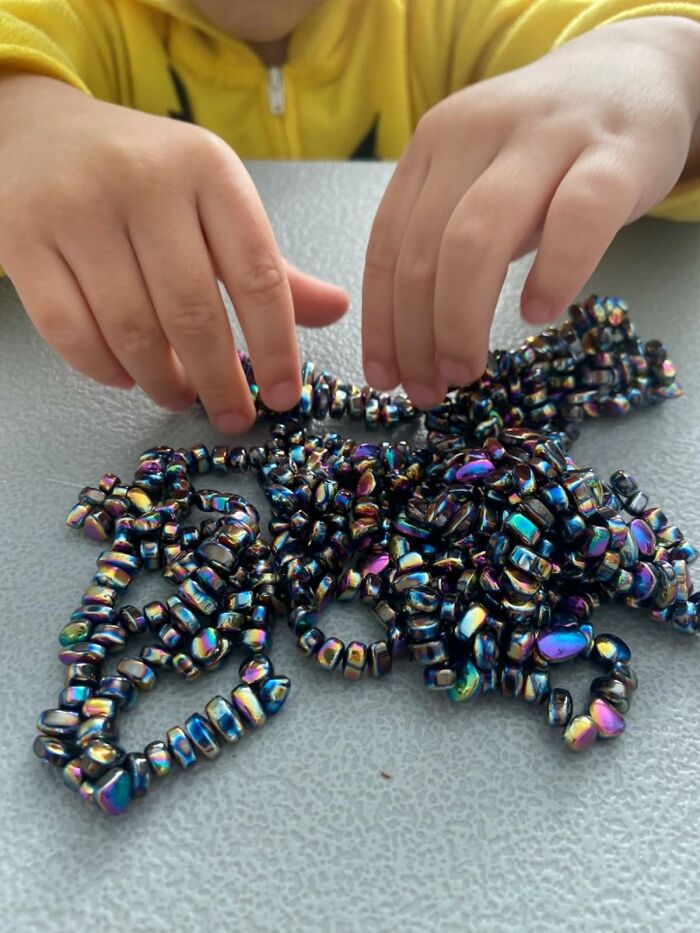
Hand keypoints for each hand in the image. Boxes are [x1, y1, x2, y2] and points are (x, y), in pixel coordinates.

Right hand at [0, 74, 347, 431]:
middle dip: (220, 381)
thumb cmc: (145, 175)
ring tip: (178, 395)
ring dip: (161, 381)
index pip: (257, 275)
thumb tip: (337, 311)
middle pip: (193, 312)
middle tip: (233, 416)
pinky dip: (102, 368)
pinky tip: (125, 377)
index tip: (285, 397)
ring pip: (131, 329)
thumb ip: (269, 264)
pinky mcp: (24, 238)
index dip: (277, 347)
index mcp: (208, 171)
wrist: (40, 130)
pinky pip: (69, 330)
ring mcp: (79, 209)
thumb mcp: (215, 201)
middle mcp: (145, 182)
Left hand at [362, 16, 699, 408]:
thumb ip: (442, 240)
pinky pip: (575, 219)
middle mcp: (477, 131)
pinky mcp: (614, 154)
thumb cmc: (545, 151)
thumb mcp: (477, 181)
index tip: (385, 378)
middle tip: (429, 389)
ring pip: (478, 238)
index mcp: (433, 144)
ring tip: (466, 371)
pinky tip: (538, 314)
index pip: (387, 245)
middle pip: (424, 250)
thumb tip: (411, 342)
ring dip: (460, 320)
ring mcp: (546, 137)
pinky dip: (552, 274)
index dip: (381, 323)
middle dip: (416, 336)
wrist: (635, 73)